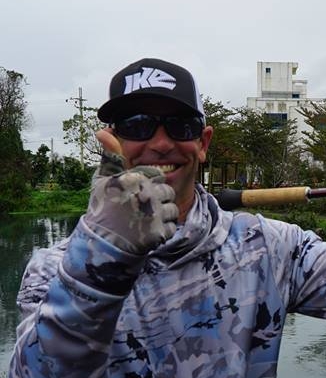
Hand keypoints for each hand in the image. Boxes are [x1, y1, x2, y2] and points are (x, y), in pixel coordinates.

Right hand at [84, 129, 178, 253]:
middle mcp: (145, 194)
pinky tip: (149, 232)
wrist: (100, 246)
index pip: (157, 174)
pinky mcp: (159, 233)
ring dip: (163, 215)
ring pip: (173, 208)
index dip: (150, 185)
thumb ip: (110, 157)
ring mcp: (154, 214)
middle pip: (168, 191)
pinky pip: (172, 226)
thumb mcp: (102, 181)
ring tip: (146, 221)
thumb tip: (103, 131)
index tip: (139, 193)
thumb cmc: (101, 211)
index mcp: (134, 178)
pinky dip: (164, 230)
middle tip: (143, 209)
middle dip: (158, 199)